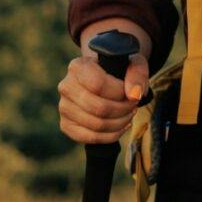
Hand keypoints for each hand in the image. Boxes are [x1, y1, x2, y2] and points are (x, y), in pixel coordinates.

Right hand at [57, 23, 150, 144]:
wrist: (106, 78)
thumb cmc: (121, 70)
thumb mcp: (134, 64)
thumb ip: (137, 74)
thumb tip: (134, 94)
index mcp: (78, 66)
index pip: (98, 84)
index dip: (120, 92)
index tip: (132, 92)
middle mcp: (66, 86)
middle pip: (99, 108)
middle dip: (123, 109)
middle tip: (134, 105)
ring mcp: (63, 107)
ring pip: (96, 124)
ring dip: (120, 123)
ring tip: (129, 114)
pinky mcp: (66, 125)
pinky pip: (89, 138)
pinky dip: (111, 136)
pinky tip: (122, 127)